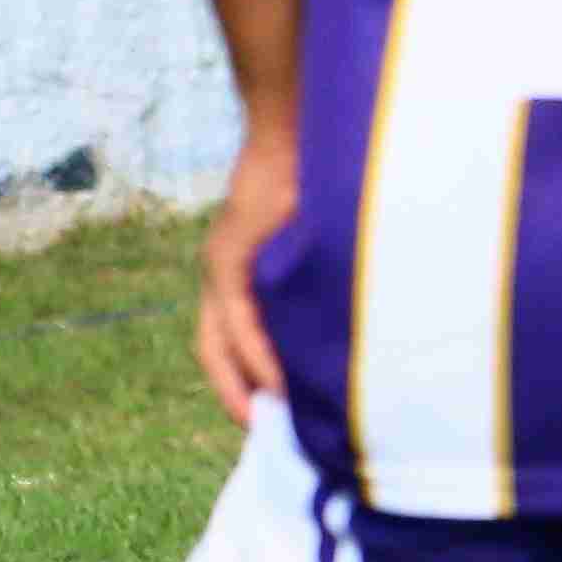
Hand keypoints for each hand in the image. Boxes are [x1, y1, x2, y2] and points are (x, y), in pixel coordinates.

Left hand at [194, 113, 297, 424]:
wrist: (295, 125)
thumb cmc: (317, 179)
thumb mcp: (314, 243)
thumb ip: (317, 283)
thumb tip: (347, 330)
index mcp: (238, 274)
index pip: (227, 343)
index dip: (240, 384)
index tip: (264, 421)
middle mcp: (221, 273)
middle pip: (214, 351)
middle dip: (236, 395)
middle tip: (263, 436)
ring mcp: (221, 263)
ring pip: (224, 340)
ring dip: (248, 383)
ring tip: (271, 423)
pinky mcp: (231, 253)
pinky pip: (239, 316)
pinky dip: (258, 353)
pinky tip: (275, 382)